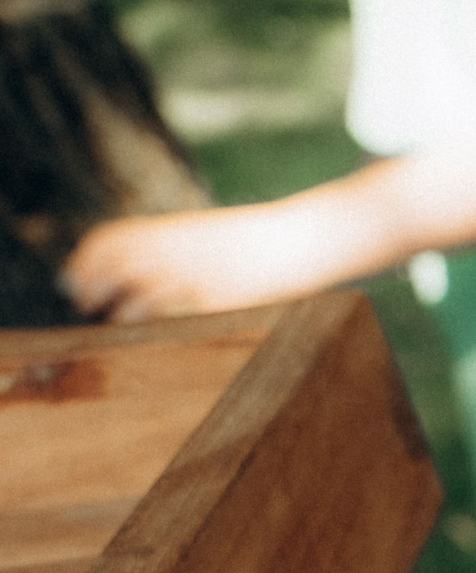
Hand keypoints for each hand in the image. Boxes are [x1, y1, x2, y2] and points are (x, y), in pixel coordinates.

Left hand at [62, 206, 333, 322]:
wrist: (305, 237)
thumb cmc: (260, 241)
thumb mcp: (210, 235)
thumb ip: (173, 249)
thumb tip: (134, 276)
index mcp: (175, 229)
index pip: (111, 241)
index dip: (85, 262)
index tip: (74, 283)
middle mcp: (178, 250)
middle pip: (115, 270)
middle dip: (93, 289)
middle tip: (88, 307)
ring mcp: (198, 277)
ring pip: (140, 302)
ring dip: (124, 317)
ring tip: (122, 328)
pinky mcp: (221, 303)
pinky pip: (179, 323)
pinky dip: (162, 333)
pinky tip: (161, 342)